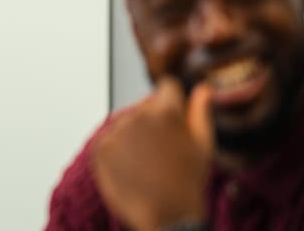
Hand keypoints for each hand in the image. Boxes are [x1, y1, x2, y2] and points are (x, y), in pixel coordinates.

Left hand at [90, 77, 213, 230]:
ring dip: (135, 133)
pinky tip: (134, 167)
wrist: (166, 218)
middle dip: (154, 119)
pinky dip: (119, 149)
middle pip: (145, 104)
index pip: (166, 87)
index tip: (175, 119)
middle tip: (164, 148)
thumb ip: (200, 111)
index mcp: (165, 111)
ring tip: (150, 161)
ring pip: (126, 121)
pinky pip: (110, 138)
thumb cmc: (188, 182)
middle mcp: (137, 116)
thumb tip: (202, 89)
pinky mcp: (100, 148)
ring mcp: (116, 132)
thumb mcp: (203, 145)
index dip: (173, 102)